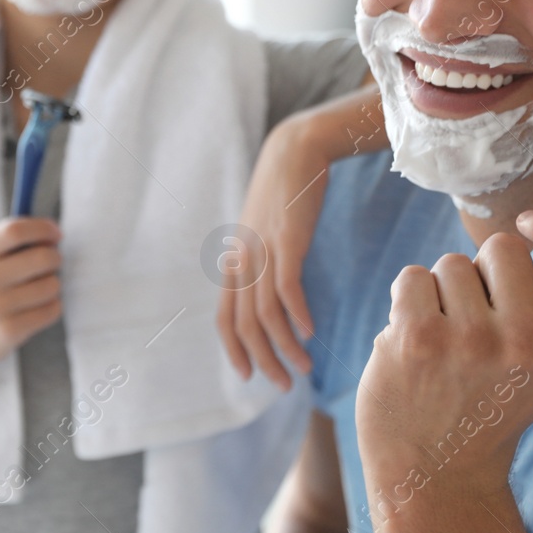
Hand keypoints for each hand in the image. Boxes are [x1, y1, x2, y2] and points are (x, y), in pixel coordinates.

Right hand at [0, 217, 63, 375]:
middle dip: (55, 257)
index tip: (56, 234)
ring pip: (51, 285)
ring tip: (39, 289)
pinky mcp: (10, 330)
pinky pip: (52, 310)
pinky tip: (37, 307)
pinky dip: (52, 306)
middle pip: (41, 257)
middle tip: (51, 263)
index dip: (42, 229)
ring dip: (53, 284)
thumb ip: (15, 240)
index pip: (14, 231)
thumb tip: (52, 234)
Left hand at [217, 117, 331, 387]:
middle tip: (281, 385)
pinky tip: (308, 333)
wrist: (295, 148)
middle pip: (244, 322)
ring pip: (265, 311)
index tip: (249, 375)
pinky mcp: (286, 237)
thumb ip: (263, 257)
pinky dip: (295, 313)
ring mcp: (263, 248)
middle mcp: (243, 257)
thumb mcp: (264, 228)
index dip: (233, 349)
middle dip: (262, 359)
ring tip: (303, 369)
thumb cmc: (284, 190)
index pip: (223, 316)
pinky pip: (286, 285)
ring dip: (284, 346)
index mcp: (235, 259)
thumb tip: (270, 286)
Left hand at [355, 210, 532, 500]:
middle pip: (500, 247)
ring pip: (451, 263)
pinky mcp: (418, 337)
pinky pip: (412, 277)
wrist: (436, 470)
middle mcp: (528, 341)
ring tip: (445, 344)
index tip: (529, 226)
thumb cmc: (492, 399)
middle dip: (481, 272)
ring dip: (442, 293)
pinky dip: (407, 302)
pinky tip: (414, 345)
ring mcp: (471, 339)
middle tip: (474, 323)